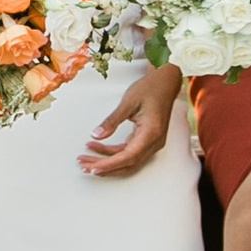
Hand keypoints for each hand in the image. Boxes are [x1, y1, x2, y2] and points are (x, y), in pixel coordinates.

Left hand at [79, 61, 182, 177]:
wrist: (165, 82)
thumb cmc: (150, 89)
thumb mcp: (128, 102)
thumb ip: (112, 121)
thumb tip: (96, 135)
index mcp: (151, 133)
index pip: (128, 156)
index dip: (110, 165)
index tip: (94, 168)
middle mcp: (154, 142)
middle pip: (128, 163)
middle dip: (105, 167)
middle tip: (85, 166)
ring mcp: (152, 143)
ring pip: (128, 160)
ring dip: (108, 161)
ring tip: (88, 158)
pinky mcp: (148, 140)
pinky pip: (130, 152)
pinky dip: (114, 153)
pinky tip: (99, 148)